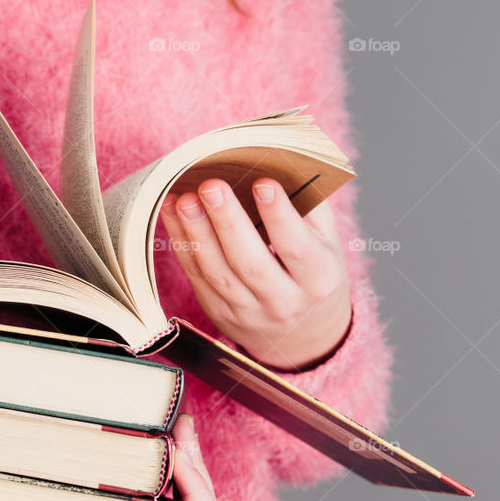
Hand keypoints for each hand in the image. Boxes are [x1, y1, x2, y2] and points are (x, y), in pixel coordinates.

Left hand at [160, 177, 351, 370]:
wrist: (303, 336)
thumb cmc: (314, 274)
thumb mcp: (327, 245)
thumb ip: (308, 209)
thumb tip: (278, 164)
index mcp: (318, 280)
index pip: (297, 248)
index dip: (280, 216)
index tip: (263, 182)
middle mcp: (283, 301)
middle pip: (250, 262)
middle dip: (227, 222)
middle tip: (211, 185)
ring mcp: (248, 312)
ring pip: (217, 272)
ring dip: (196, 232)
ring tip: (185, 197)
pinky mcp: (219, 313)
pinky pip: (197, 276)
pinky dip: (182, 243)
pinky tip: (173, 213)